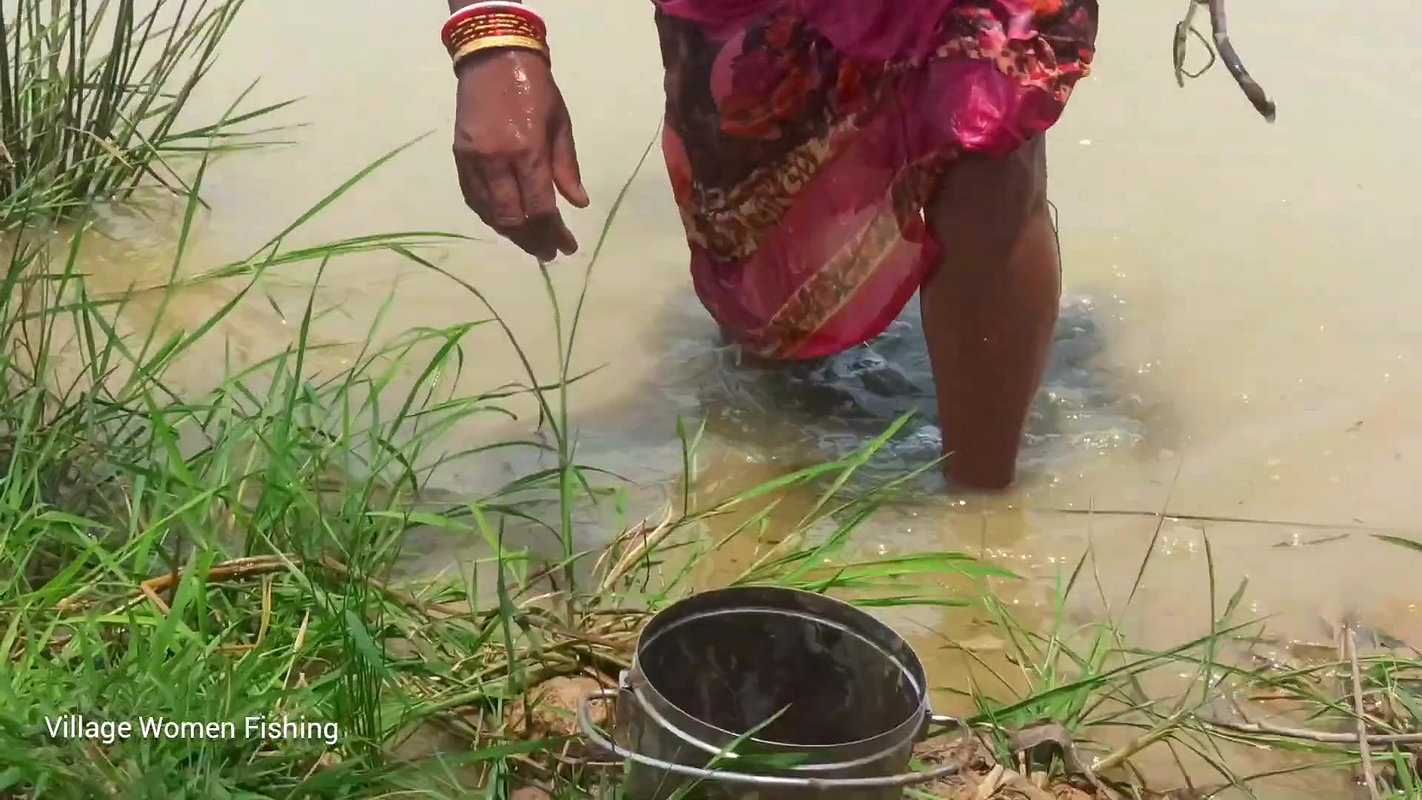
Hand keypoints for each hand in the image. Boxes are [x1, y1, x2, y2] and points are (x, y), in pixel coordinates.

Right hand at [453, 49, 588, 260]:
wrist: (493, 58)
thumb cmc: (536, 88)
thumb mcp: (561, 124)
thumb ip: (567, 167)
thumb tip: (578, 204)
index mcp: (528, 150)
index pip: (541, 207)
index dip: (554, 233)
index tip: (567, 247)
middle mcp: (497, 160)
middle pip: (513, 218)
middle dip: (533, 241)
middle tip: (548, 252)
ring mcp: (474, 160)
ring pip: (490, 213)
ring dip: (511, 233)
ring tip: (530, 241)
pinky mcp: (459, 156)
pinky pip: (473, 198)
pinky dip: (490, 215)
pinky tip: (505, 222)